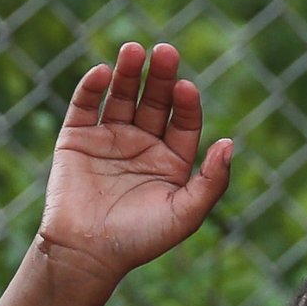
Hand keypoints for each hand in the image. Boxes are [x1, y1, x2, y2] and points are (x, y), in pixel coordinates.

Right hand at [37, 41, 233, 279]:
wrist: (86, 254)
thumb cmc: (140, 239)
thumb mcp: (185, 215)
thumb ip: (212, 182)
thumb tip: (229, 143)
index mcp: (172, 160)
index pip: (184, 121)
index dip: (186, 103)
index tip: (187, 88)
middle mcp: (143, 144)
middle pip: (155, 100)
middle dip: (161, 77)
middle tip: (166, 51)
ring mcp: (109, 138)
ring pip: (122, 95)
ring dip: (128, 72)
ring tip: (134, 50)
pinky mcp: (77, 138)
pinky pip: (85, 106)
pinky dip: (92, 87)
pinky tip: (103, 73)